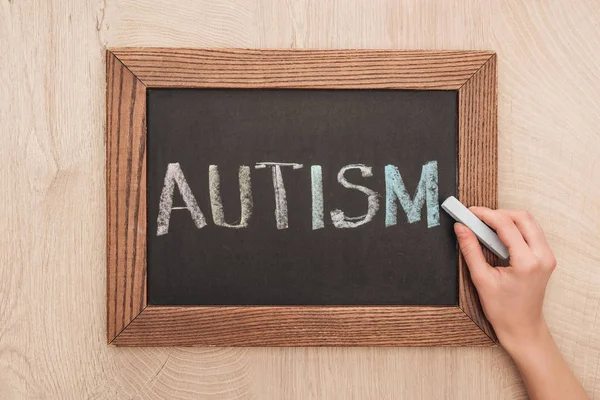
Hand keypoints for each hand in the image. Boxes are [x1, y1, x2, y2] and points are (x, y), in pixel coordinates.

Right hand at [454, 208, 555, 351]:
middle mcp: (542, 256)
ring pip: (529, 222)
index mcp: (527, 262)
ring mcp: (547, 256)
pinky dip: (515, 227)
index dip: (485, 214)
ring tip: (486, 226)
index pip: (506, 225)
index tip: (469, 212)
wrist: (522, 327)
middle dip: (497, 213)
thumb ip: (470, 249)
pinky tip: (499, 235)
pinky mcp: (546, 257)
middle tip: (477, 218)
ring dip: (507, 219)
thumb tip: (461, 228)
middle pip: (522, 217)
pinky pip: (532, 232)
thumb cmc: (503, 309)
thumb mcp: (481, 279)